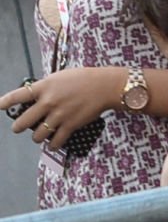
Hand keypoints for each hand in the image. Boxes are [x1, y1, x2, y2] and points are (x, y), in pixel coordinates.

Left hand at [1, 68, 119, 151]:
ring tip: (39, 135)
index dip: (5, 102)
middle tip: (17, 128)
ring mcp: (58, 115)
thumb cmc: (84, 78)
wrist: (104, 86)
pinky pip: (56, 141)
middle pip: (23, 121)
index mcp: (44, 86)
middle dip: (17, 127)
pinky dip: (53, 145)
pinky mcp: (70, 125)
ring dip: (37, 137)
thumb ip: (46, 87)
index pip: (18, 95)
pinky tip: (53, 144)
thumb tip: (35, 96)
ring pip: (37, 135)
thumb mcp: (60, 76)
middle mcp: (48, 102)